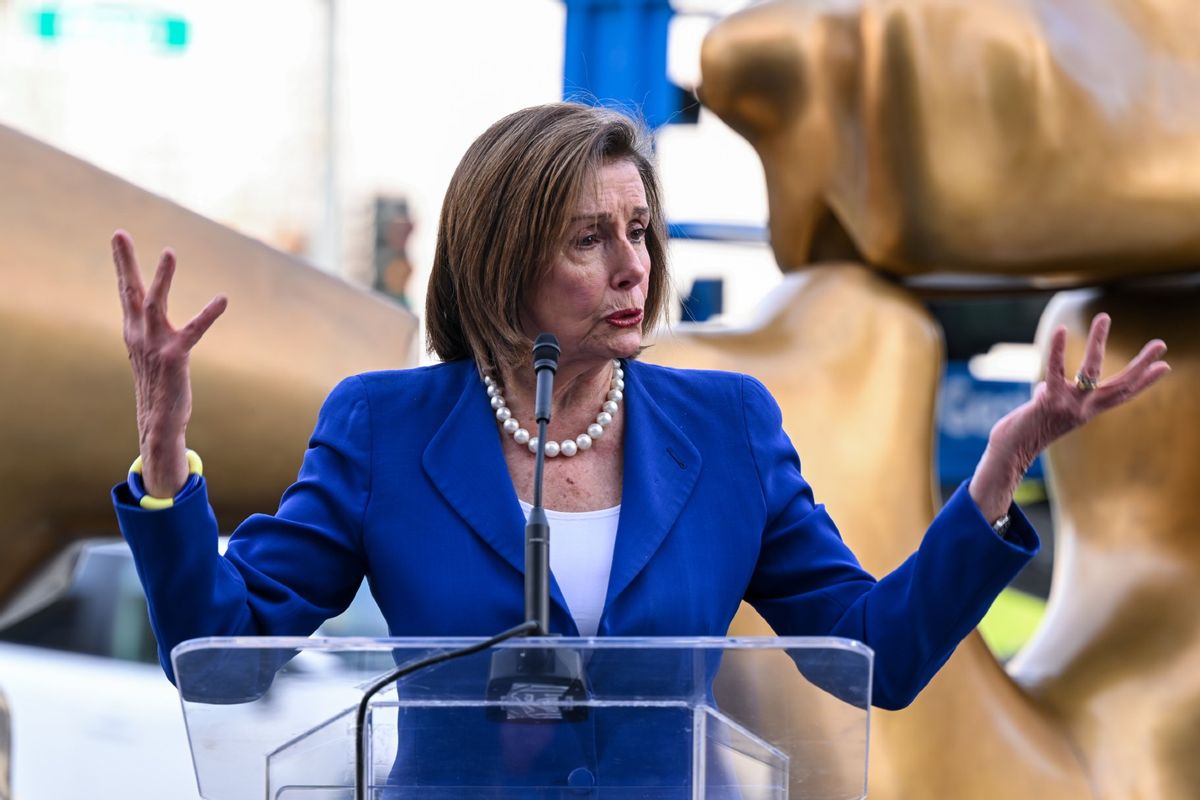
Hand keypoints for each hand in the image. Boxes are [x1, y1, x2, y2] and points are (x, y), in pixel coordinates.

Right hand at [112, 230, 227, 496]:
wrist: (159, 420)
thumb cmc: (158, 385)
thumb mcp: (148, 352)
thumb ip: (148, 330)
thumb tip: (147, 313)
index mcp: (133, 331)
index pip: (126, 291)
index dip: (123, 264)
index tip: (118, 237)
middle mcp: (139, 334)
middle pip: (130, 290)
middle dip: (125, 261)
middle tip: (119, 233)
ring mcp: (155, 345)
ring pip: (155, 304)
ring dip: (162, 278)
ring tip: (169, 252)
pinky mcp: (174, 357)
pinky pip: (194, 330)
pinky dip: (208, 314)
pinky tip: (222, 299)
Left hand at [969, 313, 1169, 521]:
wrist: (1010, 452)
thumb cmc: (1024, 432)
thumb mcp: (1044, 412)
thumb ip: (1050, 396)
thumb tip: (1044, 387)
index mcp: (1086, 411)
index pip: (1122, 395)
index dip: (1144, 382)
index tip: (1164, 367)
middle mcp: (1083, 409)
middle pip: (1120, 385)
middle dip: (1142, 364)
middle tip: (1162, 343)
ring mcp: (1069, 406)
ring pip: (1091, 370)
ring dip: (1098, 341)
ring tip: (1105, 317)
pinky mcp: (1049, 401)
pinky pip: (1056, 370)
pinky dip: (1058, 349)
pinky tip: (1062, 330)